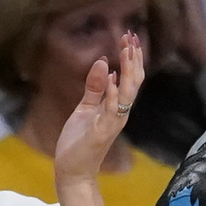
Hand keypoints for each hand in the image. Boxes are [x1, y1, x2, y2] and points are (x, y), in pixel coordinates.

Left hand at [54, 33, 143, 184]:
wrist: (72, 170)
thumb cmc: (79, 142)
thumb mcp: (85, 109)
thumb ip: (95, 88)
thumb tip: (104, 63)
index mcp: (116, 106)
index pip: (130, 78)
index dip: (131, 58)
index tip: (129, 36)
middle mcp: (119, 113)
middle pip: (133, 82)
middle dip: (133, 59)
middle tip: (132, 35)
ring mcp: (112, 123)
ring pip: (127, 94)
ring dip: (128, 72)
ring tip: (126, 51)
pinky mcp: (101, 133)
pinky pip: (111, 111)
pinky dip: (113, 94)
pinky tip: (113, 78)